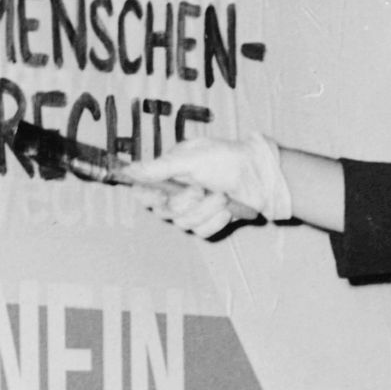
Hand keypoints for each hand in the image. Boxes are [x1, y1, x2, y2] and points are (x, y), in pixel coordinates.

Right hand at [123, 134, 293, 241]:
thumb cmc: (227, 159)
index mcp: (169, 173)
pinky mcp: (208, 223)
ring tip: (222, 196)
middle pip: (164, 212)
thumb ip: (160, 167)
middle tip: (201, 189)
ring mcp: (193, 210)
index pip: (144, 192)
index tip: (159, 196)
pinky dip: (216, 220)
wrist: (260, 177)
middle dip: (185, 203)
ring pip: (184, 224)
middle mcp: (177, 193)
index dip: (148, 198)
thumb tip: (130, 170)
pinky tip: (228, 209)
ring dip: (206, 210)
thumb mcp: (192, 158)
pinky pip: (202, 231)